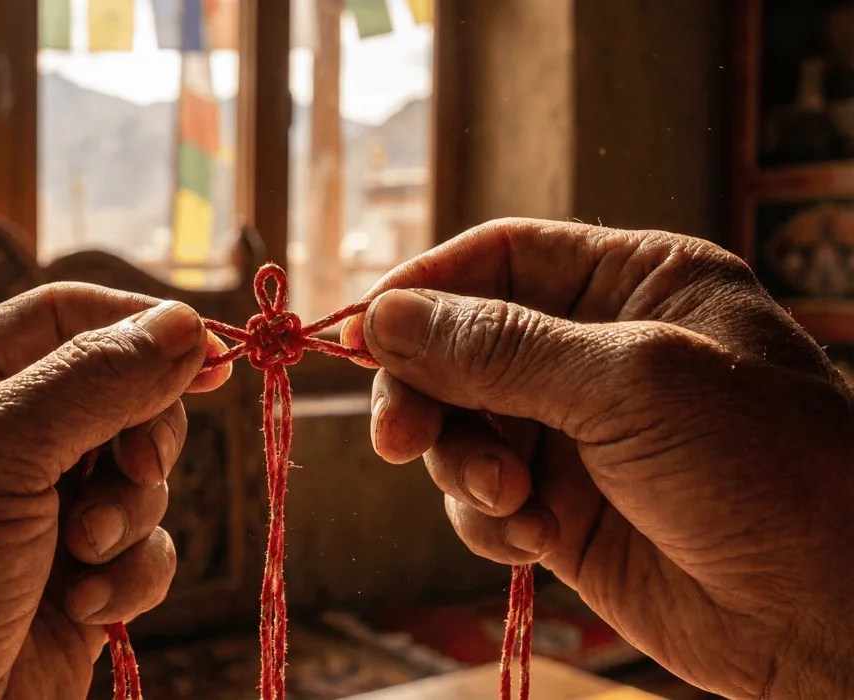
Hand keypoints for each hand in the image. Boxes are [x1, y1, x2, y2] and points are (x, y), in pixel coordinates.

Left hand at [0, 284, 230, 698]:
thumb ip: (94, 380)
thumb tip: (186, 324)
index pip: (61, 316)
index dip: (137, 326)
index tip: (208, 352)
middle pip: (120, 391)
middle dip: (140, 436)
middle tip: (136, 468)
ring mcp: (39, 511)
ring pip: (142, 472)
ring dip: (130, 513)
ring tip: (84, 553)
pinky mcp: (79, 577)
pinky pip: (145, 546)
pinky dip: (132, 573)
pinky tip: (86, 608)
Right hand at [343, 218, 853, 698]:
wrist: (832, 617)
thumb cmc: (764, 469)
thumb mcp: (630, 383)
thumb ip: (499, 347)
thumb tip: (383, 316)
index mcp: (633, 283)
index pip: (500, 258)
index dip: (424, 290)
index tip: (363, 335)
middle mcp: (597, 351)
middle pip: (460, 347)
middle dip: (427, 395)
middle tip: (399, 441)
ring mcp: (576, 435)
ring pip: (461, 428)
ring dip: (464, 467)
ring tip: (514, 502)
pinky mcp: (562, 511)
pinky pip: (481, 501)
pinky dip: (489, 522)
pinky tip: (535, 541)